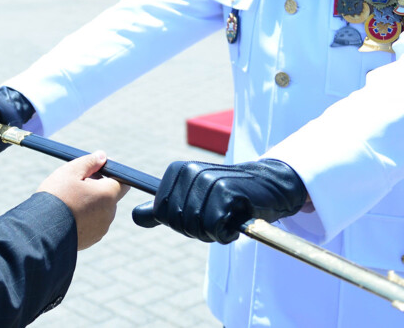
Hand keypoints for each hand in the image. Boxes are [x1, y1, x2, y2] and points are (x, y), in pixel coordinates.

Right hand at [37, 151, 128, 250]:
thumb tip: (102, 156)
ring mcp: (101, 229)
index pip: (123, 182)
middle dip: (96, 189)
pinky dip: (83, 219)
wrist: (42, 230)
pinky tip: (67, 216)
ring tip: (68, 202)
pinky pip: (92, 224)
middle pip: (109, 196)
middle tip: (75, 186)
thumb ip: (89, 162)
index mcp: (108, 195)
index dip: (110, 175)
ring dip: (89, 204)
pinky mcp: (91, 240)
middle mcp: (109, 214)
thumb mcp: (70, 171)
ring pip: (100, 211)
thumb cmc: (57, 197)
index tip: (95, 172)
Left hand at [132, 159, 306, 243]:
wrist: (267, 185)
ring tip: (228, 216)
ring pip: (197, 227)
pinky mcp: (229, 192)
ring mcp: (209, 180)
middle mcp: (191, 172)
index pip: (163, 213)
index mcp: (178, 170)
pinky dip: (227, 232)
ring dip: (214, 231)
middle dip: (198, 229)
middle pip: (179, 222)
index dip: (182, 223)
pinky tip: (237, 219)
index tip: (201, 212)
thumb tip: (135, 216)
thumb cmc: (227, 193)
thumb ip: (164, 207)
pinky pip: (216, 228)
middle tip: (218, 216)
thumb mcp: (193, 196)